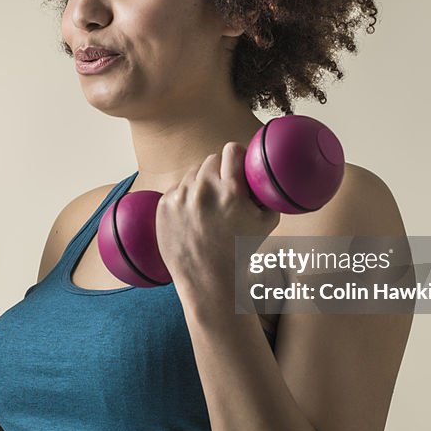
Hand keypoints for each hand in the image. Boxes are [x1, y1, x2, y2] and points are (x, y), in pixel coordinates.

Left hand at [155, 142, 279, 317]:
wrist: (208, 280)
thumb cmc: (240, 251)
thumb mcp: (267, 221)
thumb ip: (267, 192)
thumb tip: (265, 171)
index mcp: (230, 191)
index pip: (232, 150)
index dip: (237, 156)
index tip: (239, 165)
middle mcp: (203, 190)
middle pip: (211, 159)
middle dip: (220, 171)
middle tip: (225, 190)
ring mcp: (180, 197)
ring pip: (193, 173)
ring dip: (202, 183)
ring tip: (210, 207)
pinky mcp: (164, 204)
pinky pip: (178, 188)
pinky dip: (186, 197)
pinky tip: (194, 216)